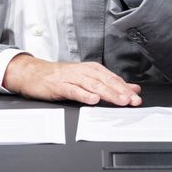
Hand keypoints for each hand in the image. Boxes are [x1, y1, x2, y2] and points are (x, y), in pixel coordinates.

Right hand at [2, 54, 141, 105]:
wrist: (35, 73)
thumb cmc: (61, 77)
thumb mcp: (87, 78)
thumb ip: (110, 84)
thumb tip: (132, 88)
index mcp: (92, 70)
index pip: (113, 79)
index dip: (126, 89)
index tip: (137, 98)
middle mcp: (84, 72)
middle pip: (106, 82)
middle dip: (121, 92)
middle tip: (133, 101)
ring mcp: (72, 78)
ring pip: (93, 86)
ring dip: (108, 93)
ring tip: (119, 101)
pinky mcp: (60, 86)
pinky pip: (74, 91)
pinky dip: (84, 95)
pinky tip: (93, 100)